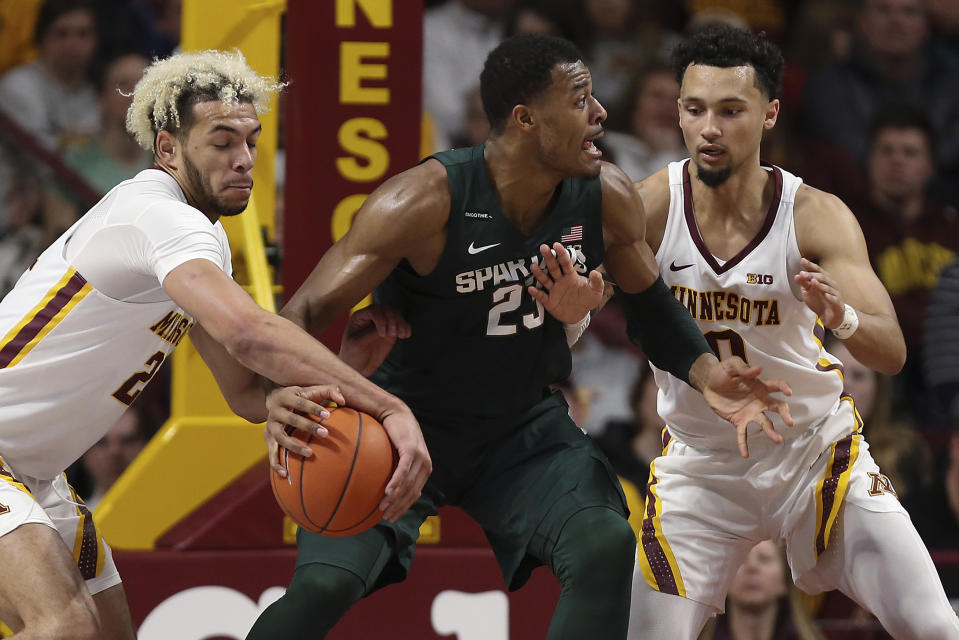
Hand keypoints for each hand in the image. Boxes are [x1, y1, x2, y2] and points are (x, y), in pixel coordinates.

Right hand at [264, 385, 344, 477]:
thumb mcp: (313, 390)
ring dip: (294, 446)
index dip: (314, 408)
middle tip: (325, 433)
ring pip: (281, 438)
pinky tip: (285, 475)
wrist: (274, 399)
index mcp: (286, 396)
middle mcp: (275, 411)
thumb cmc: (301, 396)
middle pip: (291, 419)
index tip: (328, 415)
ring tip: (310, 453)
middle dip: (308, 426)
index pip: (301, 402)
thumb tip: (343, 401)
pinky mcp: (268, 439)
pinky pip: (271, 453)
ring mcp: (270, 426)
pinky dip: (276, 464)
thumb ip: (329, 391)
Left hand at [338, 304, 410, 375]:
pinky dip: (406, 327)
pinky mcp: (391, 331)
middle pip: (386, 309)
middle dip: (392, 319)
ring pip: (395, 314)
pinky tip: (406, 335)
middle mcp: (372, 317)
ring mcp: (383, 323)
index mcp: (360, 317)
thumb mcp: (357, 345)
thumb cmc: (352, 354)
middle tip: (393, 334)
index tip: (382, 334)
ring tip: (402, 335)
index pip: (373, 311)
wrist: (358, 366)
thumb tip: (386, 328)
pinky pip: (401, 324)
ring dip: (401, 322)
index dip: (380, 319)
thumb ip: (370, 335)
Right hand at [378, 407, 431, 521]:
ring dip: (395, 499)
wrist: (395, 412)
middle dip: (399, 507)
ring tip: (383, 507)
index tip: (391, 517)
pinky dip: (397, 483)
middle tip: (385, 517)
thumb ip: (394, 470)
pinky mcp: (411, 450)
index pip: (415, 494)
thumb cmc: (392, 435)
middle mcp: (425, 465)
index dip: (403, 508)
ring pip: (408, 485)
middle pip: (412, 493)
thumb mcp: (396, 455)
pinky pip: (403, 471)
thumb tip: (380, 488)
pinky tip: (388, 492)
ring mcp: (419, 458)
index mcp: (423, 469)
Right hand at [527, 242, 603, 323]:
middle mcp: (560, 281)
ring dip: (539, 274)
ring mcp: (554, 291)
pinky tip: (531, 288)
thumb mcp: (596, 291)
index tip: (556, 245)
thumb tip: (595, 272)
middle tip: (543, 247)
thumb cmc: (588, 300)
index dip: (561, 254)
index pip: (565, 263)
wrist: (580, 315)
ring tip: (533, 266)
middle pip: (554, 268)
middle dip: (549, 258)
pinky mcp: (549, 302)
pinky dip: (536, 293)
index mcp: (571, 276)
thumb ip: (597, 281)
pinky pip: (542, 297)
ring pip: (545, 280)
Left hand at [701, 356, 793, 457]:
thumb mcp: (731, 366)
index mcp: (760, 386)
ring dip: (771, 431)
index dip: (783, 387)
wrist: (708, 383)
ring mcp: (750, 412)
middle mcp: (759, 401)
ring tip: (777, 439)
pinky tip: (745, 454)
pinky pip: (743, 434)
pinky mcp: (739, 421)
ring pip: (764, 423)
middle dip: (784, 414)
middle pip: (776, 407)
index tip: (788, 392)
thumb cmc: (723, 372)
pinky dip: (744, 444)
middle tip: (789, 422)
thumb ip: (744, 369)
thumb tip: (759, 369)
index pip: (776, 386)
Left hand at [794, 258, 844, 328]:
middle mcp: (831, 285)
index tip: (802, 260)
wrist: (830, 316)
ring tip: (813, 281)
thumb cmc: (820, 301)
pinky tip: (826, 295)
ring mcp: (835, 294)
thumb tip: (796, 276)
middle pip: (822, 278)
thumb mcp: (808, 292)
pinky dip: (830, 297)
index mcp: (824, 280)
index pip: (817, 271)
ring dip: (820, 285)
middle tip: (802, 274)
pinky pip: (834, 300)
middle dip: (812, 275)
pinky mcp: (838, 304)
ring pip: (828, 288)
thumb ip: (804, 283)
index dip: (810, 265)